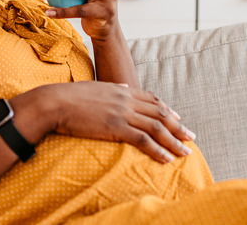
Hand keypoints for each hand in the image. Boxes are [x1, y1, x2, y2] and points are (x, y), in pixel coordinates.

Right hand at [39, 81, 195, 162]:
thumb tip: (124, 88)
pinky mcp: (116, 127)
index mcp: (121, 89)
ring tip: (186, 152)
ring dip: (175, 140)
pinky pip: (143, 140)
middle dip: (178, 126)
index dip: (167, 109)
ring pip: (157, 127)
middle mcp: (126, 99)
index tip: (178, 117)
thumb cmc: (69, 96)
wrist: (55, 102)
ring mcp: (122, 113)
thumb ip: (112, 89)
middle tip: (191, 137)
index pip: (151, 99)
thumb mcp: (95, 87)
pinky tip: (168, 158)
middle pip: (160, 113)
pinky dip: (158, 149)